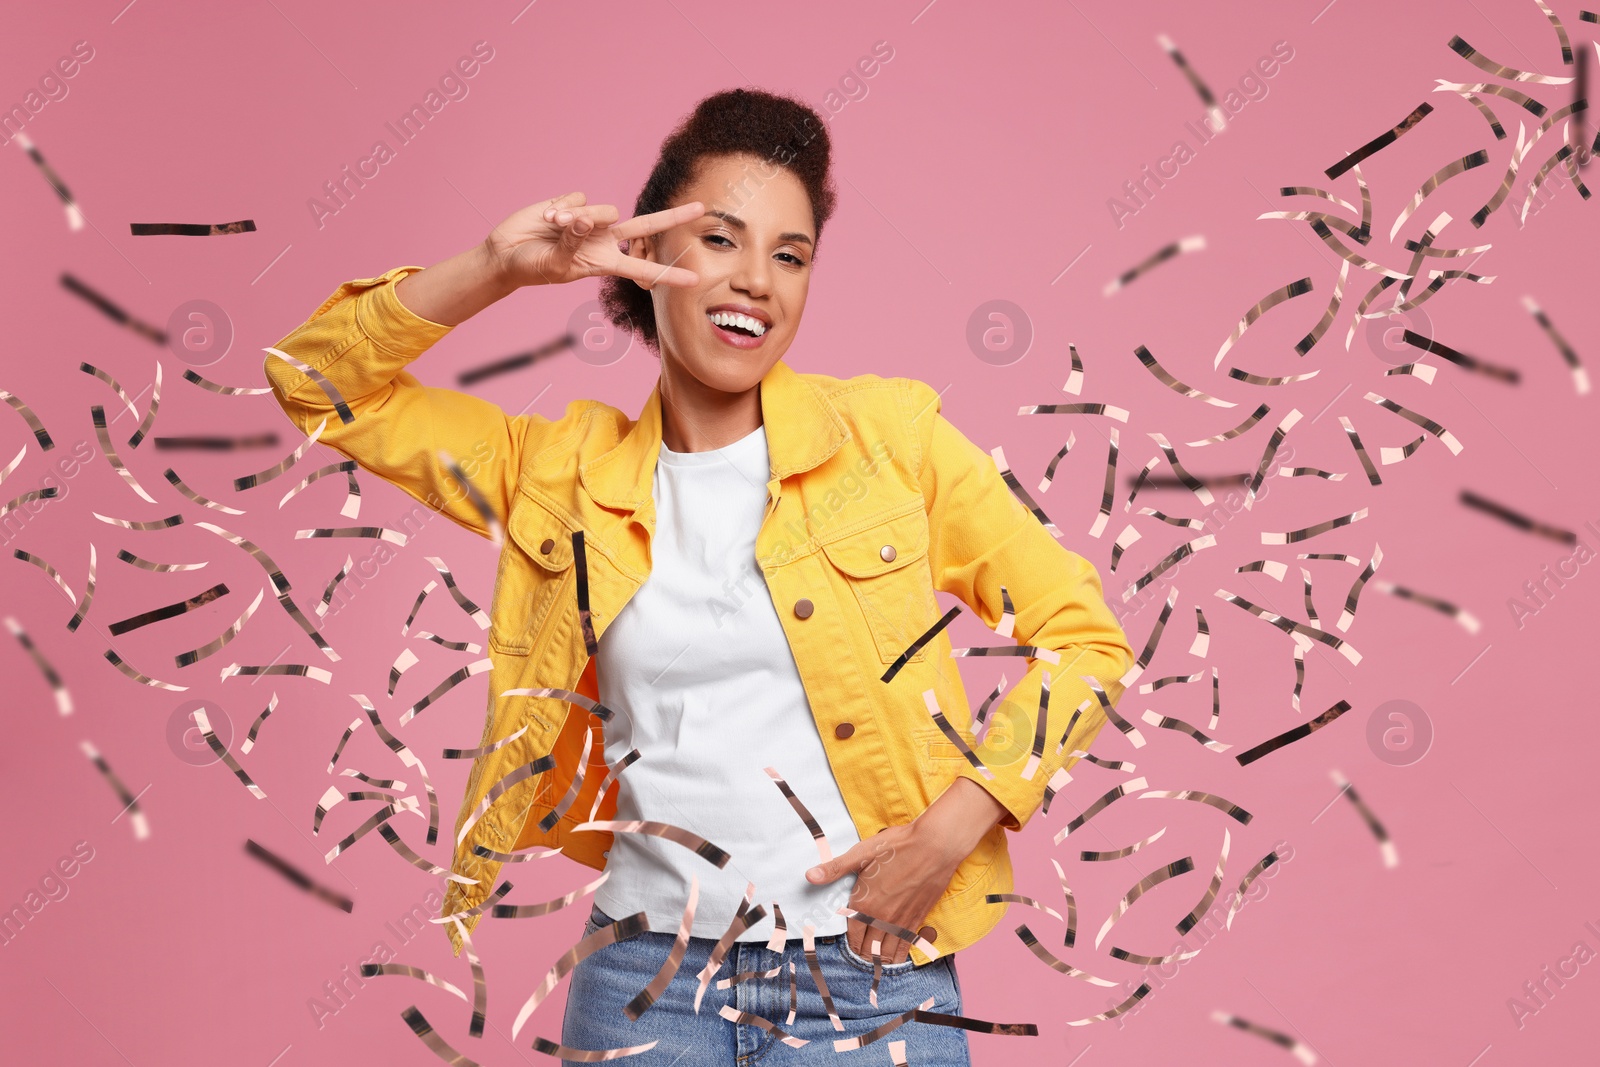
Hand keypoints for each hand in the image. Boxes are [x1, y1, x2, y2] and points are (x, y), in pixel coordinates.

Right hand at [481, 191, 705, 289]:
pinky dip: (562, 207)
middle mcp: (604, 239)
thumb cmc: (533, 268)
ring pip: (603, 210)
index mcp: (604, 262)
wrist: (507, 253)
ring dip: (578, 218)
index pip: (643, 267)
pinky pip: (578, 198)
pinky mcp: (574, 202)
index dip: (668, 274)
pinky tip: (547, 216)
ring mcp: (590, 220)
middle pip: (646, 226)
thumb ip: (573, 243)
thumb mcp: (556, 265)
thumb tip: (586, 219)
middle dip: (673, 217)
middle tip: (702, 208)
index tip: (695, 279)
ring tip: (553, 226)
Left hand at [805, 778, 1007, 963]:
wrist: (935, 845)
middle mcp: (883, 917)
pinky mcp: (919, 919)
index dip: (851, 943)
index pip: (853, 935)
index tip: (850, 946)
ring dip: (880, 958)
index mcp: (865, 903)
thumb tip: (809, 876)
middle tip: (862, 955)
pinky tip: (897, 957)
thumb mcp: (862, 853)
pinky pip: (906, 946)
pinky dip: (899, 955)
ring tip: (876, 960)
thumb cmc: (898, 846)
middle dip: (864, 953)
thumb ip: (835, 868)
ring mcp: (902, 921)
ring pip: (888, 952)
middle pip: (869, 948)